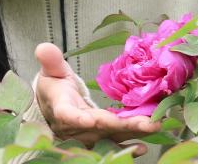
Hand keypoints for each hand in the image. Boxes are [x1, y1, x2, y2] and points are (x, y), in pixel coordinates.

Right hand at [34, 43, 160, 154]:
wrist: (52, 109)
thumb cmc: (54, 88)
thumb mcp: (51, 71)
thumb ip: (50, 61)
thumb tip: (44, 48)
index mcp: (61, 108)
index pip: (68, 115)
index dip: (78, 119)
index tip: (91, 119)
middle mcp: (75, 128)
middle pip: (100, 128)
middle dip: (124, 125)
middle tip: (148, 121)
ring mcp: (88, 137)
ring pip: (111, 137)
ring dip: (133, 133)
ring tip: (153, 126)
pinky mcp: (99, 141)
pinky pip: (114, 146)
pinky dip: (129, 148)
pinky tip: (144, 146)